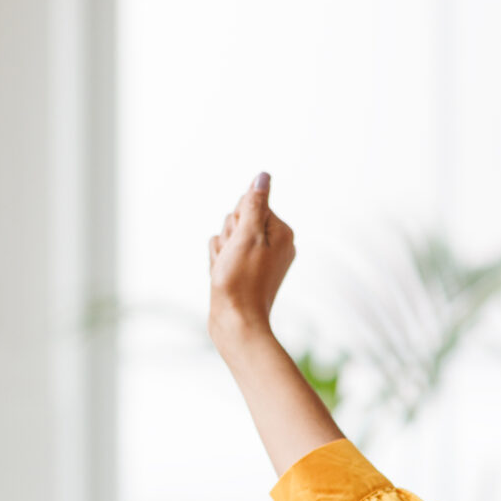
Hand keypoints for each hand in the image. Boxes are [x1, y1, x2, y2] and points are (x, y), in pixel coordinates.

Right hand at [208, 172, 294, 353]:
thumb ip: (255, 204)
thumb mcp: (247, 236)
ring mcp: (260, 258)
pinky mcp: (246, 271)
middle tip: (232, 260)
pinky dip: (219, 264)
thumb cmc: (241, 281)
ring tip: (227, 271)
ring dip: (221, 251)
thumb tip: (263, 176)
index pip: (250, 204)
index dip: (237, 222)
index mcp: (282, 232)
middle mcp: (275, 244)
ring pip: (227, 237)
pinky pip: (224, 254)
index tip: (239, 243)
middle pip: (238, 219)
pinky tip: (223, 278)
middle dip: (228, 237)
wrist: (236, 323)